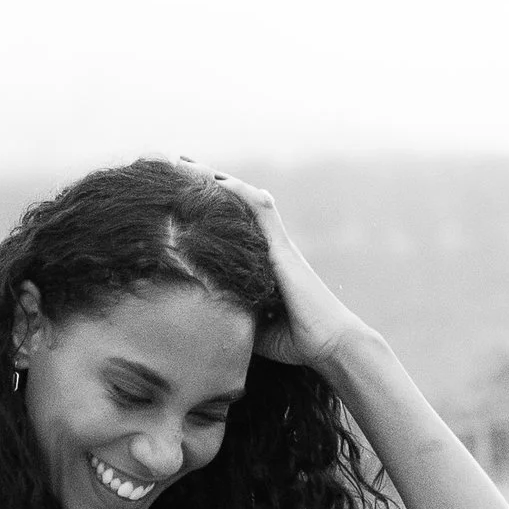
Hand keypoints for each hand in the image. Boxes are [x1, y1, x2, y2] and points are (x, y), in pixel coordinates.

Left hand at [188, 166, 374, 373]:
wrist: (330, 343)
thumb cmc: (297, 340)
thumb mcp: (254, 326)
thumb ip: (233, 313)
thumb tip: (203, 318)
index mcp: (264, 264)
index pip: (234, 227)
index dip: (211, 211)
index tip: (183, 198)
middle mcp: (272, 248)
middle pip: (238, 206)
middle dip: (209, 187)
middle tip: (179, 168)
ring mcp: (278, 245)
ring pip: (247, 200)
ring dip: (220, 180)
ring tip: (191, 165)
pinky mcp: (283, 249)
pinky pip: (261, 211)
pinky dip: (240, 194)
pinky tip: (219, 181)